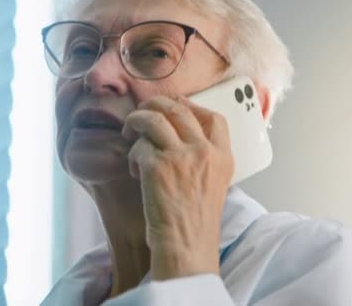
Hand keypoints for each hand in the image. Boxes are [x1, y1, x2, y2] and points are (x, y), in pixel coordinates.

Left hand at [122, 95, 233, 279]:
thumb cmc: (194, 223)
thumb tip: (178, 137)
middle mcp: (204, 151)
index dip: (190, 105)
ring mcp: (180, 156)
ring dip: (136, 121)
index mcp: (223, 157)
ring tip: (128, 131)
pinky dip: (132, 156)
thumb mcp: (213, 186)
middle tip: (142, 112)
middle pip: (178, 109)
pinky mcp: (157, 166)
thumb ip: (203, 160)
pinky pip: (137, 146)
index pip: (214, 117)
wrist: (186, 247)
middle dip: (155, 105)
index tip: (174, 105)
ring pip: (153, 118)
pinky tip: (135, 171)